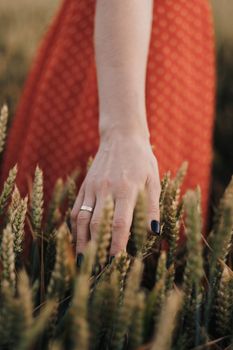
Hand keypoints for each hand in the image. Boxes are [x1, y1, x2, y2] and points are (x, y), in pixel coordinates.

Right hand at [70, 132, 160, 255]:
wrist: (121, 138)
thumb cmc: (142, 161)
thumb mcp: (153, 180)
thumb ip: (153, 206)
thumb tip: (153, 233)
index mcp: (127, 189)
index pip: (120, 223)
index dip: (118, 245)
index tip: (117, 263)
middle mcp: (106, 189)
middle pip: (98, 225)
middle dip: (99, 250)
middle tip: (100, 269)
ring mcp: (92, 188)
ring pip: (82, 220)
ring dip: (82, 243)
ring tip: (84, 261)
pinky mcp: (84, 186)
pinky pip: (76, 210)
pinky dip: (75, 227)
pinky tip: (77, 240)